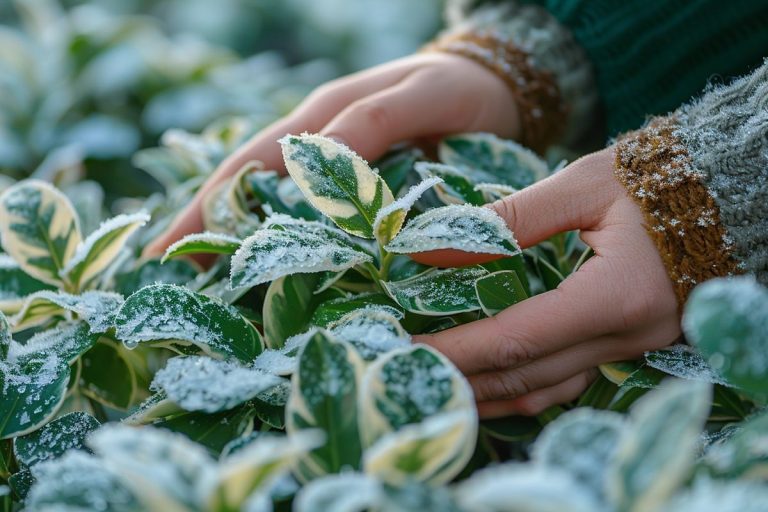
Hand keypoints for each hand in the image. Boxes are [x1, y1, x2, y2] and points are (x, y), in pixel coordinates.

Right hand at [144, 52, 519, 256]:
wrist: (499, 89)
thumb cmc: (460, 89)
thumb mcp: (418, 96)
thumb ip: (370, 124)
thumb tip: (316, 166)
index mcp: (322, 120)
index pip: (250, 166)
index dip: (207, 207)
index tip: (169, 250)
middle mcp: (320, 148)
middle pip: (250, 193)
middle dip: (210, 234)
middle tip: (173, 284)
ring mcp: (340, 172)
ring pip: (279, 212)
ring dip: (245, 246)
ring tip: (213, 293)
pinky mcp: (365, 193)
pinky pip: (318, 224)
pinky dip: (294, 250)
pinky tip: (283, 281)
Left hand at [413, 148, 679, 418]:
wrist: (727, 188)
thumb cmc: (655, 177)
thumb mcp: (580, 186)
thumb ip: (506, 219)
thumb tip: (429, 249)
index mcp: (615, 296)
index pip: (518, 338)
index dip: (460, 348)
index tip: (409, 350)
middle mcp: (627, 336)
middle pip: (528, 375)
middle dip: (463, 377)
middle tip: (409, 372)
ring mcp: (635, 348)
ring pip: (548, 391)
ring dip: (490, 394)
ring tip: (439, 387)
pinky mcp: (633, 345)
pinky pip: (571, 383)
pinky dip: (526, 391)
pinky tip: (493, 387)